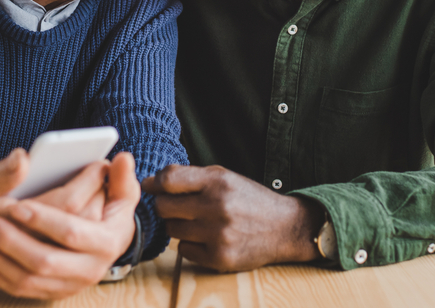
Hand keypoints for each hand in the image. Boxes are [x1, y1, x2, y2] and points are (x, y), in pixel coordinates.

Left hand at [0, 152, 140, 298]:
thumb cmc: (105, 208)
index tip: (17, 206)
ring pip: (29, 278)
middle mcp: (92, 268)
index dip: (44, 219)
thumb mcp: (118, 193)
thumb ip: (120, 178)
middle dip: (13, 242)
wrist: (98, 244)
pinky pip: (21, 289)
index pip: (71, 231)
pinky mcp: (54, 292)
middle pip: (46, 260)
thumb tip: (122, 158)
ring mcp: (71, 284)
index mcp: (109, 241)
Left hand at [141, 164, 323, 272]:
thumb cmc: (248, 199)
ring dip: (179, 225)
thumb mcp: (224, 177)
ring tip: (198, 221)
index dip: (154, 183)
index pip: (168, 180)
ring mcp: (218, 235)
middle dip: (165, 205)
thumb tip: (152, 181)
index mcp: (218, 182)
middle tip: (176, 206)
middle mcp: (217, 207)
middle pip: (164, 207)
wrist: (284, 227)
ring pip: (172, 230)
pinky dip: (190, 244)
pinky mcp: (220, 258)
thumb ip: (190, 176)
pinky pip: (183, 251)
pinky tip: (207, 238)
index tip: (150, 186)